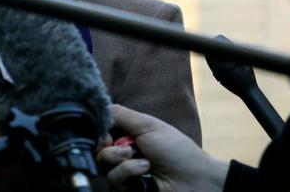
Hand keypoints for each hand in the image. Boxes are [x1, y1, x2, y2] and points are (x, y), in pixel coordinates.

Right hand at [97, 105, 227, 191]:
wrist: (193, 179)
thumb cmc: (175, 149)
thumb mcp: (147, 124)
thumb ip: (119, 114)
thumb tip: (96, 106)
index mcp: (125, 134)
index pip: (98, 130)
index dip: (98, 132)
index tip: (106, 134)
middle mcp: (121, 152)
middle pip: (95, 149)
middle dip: (109, 149)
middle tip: (128, 149)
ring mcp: (123, 172)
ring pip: (102, 165)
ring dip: (123, 162)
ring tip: (144, 163)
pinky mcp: (125, 188)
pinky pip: (113, 181)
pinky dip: (129, 173)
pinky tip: (145, 172)